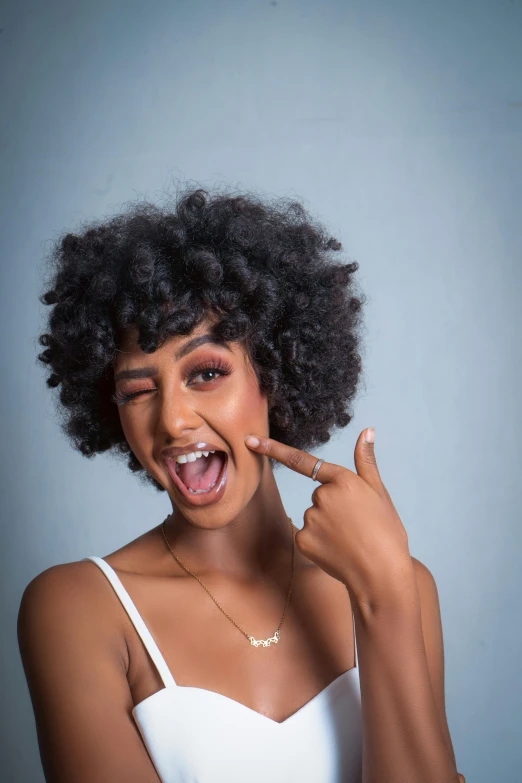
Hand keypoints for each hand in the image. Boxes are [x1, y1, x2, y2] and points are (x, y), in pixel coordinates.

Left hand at [245, 429, 415, 612]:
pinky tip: (337, 550)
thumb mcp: (379, 493)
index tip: (251, 441)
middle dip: (333, 506)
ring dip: (327, 525)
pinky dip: (319, 542)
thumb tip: (367, 430)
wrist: (381, 574)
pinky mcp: (303, 540)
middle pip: (318, 495)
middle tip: (357, 524)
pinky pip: (306, 534)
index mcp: (343, 480)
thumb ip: (366, 461)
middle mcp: (323, 496)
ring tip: (351, 539)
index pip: (302, 460)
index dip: (274, 449)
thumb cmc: (386, 532)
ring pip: (314, 515)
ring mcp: (311, 518)